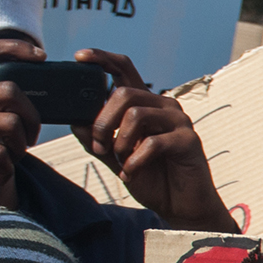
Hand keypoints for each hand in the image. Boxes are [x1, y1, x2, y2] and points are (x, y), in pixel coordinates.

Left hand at [71, 49, 237, 232]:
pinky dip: (134, 161)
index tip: (80, 57)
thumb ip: (96, 138)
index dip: (102, 59)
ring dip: (118, 141)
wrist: (180, 205)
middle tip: (99, 146)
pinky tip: (132, 172)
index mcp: (145, 104)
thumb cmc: (151, 177)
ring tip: (118, 160)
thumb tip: (74, 119)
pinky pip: (152, 143)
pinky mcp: (188, 141)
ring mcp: (178, 122)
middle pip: (124, 93)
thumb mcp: (115, 156)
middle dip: (102, 121)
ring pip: (136, 114)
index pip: (124, 70)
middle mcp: (163, 107)